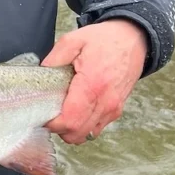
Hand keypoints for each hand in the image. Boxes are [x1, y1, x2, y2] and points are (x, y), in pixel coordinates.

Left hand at [42, 19, 148, 144]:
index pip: (70, 121)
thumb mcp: (74, 40)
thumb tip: (41, 74)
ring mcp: (113, 108)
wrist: (133, 39)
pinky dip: (84, 126)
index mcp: (92, 85)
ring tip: (63, 111)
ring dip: (71, 129)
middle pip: (77, 134)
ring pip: (87, 135)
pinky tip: (77, 110)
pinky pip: (97, 128)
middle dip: (59, 129)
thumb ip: (54, 58)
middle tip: (50, 112)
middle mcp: (105, 102)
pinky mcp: (117, 110)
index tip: (43, 113)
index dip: (52, 124)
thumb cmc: (105, 39)